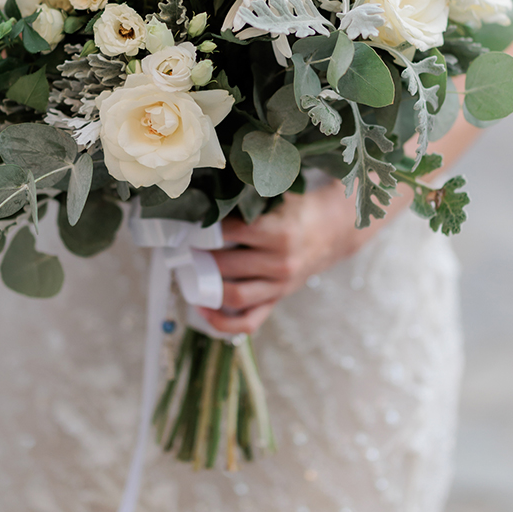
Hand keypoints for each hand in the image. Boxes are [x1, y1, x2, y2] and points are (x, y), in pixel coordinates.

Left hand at [198, 180, 370, 335]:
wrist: (332, 230)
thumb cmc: (299, 208)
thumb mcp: (280, 191)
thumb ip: (250, 191)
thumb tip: (212, 189)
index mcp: (280, 233)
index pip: (229, 233)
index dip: (203, 229)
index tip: (185, 225)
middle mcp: (280, 263)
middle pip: (226, 266)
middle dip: (198, 258)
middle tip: (180, 248)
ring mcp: (280, 286)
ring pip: (234, 296)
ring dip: (205, 287)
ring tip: (187, 273)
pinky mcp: (278, 300)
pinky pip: (248, 322)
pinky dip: (222, 322)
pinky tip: (203, 308)